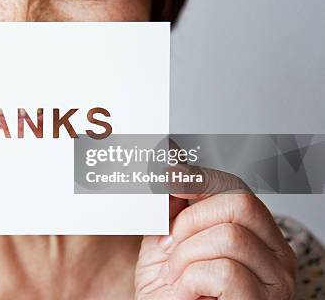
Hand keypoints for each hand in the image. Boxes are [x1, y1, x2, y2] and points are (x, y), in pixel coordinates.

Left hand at [134, 171, 296, 298]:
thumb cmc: (167, 288)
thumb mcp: (163, 235)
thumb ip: (169, 199)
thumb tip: (170, 153)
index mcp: (254, 231)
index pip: (236, 188)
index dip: (197, 179)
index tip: (164, 178)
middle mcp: (275, 254)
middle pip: (240, 203)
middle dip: (190, 221)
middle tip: (169, 247)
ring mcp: (274, 282)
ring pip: (229, 237)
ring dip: (185, 256)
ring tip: (176, 277)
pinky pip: (224, 271)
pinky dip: (191, 280)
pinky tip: (187, 293)